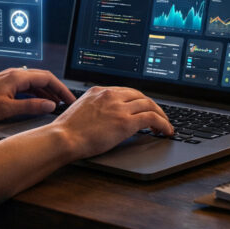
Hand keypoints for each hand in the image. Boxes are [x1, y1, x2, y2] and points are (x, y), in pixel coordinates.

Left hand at [0, 68, 75, 123]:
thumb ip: (30, 107)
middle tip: (67, 102)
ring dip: (46, 92)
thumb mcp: (7, 109)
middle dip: (57, 89)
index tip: (70, 99)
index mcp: (17, 77)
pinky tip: (38, 103)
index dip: (61, 89)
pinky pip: (26, 86)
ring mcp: (9, 78)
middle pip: (42, 78)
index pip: (47, 78)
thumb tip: (50, 105)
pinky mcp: (4, 85)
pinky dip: (35, 93)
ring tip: (56, 104)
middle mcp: (14, 74)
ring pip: (34, 82)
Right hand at [50, 86, 173, 159]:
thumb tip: (105, 116)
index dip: (139, 100)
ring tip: (165, 126)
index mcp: (100, 91)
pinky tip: (166, 131)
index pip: (127, 91)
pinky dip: (163, 123)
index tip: (145, 108)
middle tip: (159, 117)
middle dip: (153, 106)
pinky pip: (152, 118)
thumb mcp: (81, 109)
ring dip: (161, 116)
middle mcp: (111, 95)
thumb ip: (95, 107)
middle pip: (141, 96)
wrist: (64, 137)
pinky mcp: (126, 121)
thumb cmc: (67, 130)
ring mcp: (119, 107)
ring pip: (149, 105)